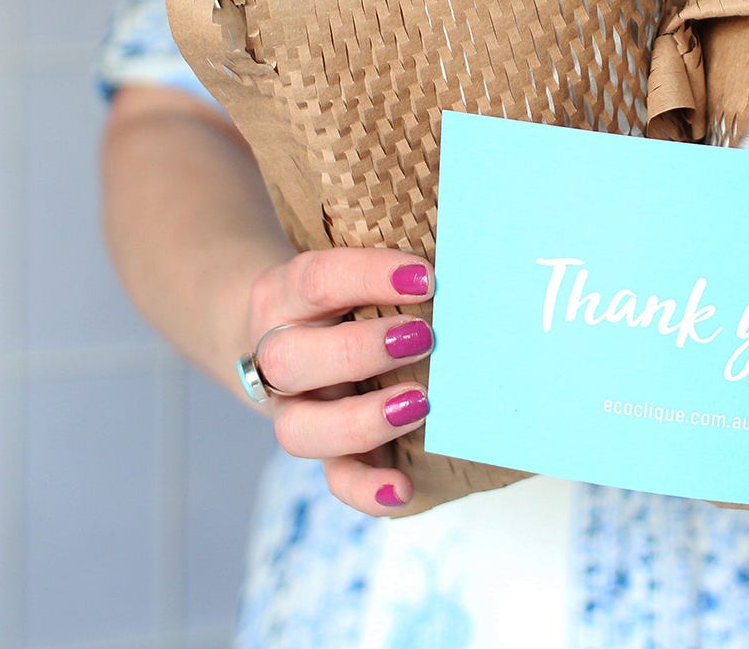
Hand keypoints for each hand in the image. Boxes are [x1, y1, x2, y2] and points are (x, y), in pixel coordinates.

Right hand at [243, 248, 436, 515]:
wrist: (286, 332)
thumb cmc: (340, 296)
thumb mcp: (350, 272)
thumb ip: (392, 272)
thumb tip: (471, 258)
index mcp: (285, 297)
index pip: (314, 282)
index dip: (366, 277)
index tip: (425, 277)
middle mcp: (277, 355)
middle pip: (289, 360)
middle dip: (358, 350)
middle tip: (423, 338)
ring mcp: (295, 410)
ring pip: (299, 430)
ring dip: (362, 419)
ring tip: (420, 405)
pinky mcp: (324, 452)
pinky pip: (333, 479)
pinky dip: (366, 490)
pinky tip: (402, 489)